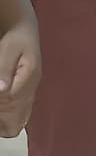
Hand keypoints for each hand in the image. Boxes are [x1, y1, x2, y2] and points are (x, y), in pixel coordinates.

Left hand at [0, 21, 40, 137]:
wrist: (26, 33)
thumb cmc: (17, 39)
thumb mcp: (8, 49)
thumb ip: (4, 68)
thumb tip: (1, 88)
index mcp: (29, 77)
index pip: (11, 99)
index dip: (0, 104)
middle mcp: (32, 89)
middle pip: (17, 118)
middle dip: (3, 119)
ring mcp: (30, 94)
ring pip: (20, 120)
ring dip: (6, 122)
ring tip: (0, 119)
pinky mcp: (27, 95)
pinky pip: (23, 116)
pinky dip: (10, 120)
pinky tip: (3, 117)